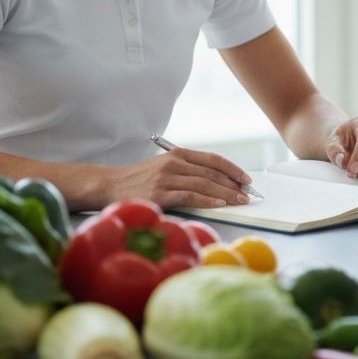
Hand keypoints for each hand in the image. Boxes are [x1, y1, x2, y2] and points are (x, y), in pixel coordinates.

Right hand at [104, 146, 253, 208]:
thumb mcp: (164, 167)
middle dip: (233, 184)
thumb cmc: (139, 179)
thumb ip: (187, 171)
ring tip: (240, 201)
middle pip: (212, 173)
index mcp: (178, 154)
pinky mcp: (160, 193)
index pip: (213, 159)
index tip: (247, 179)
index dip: (233, 169)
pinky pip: (189, 196)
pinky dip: (207, 200)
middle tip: (248, 194)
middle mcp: (174, 163)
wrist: (109, 185)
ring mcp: (167, 178)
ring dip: (226, 193)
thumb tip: (218, 183)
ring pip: (204, 184)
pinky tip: (219, 204)